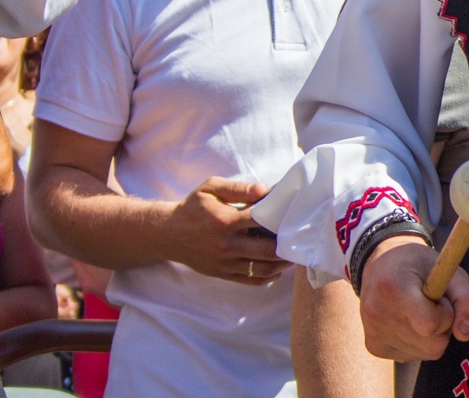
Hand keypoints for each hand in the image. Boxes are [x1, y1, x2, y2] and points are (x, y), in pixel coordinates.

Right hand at [165, 178, 288, 283]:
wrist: (166, 233)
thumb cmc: (192, 207)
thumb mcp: (211, 188)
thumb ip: (238, 188)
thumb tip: (264, 189)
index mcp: (225, 221)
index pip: (262, 221)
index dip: (280, 218)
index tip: (294, 214)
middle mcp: (226, 245)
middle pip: (267, 250)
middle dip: (287, 246)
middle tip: (301, 238)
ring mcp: (224, 263)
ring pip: (262, 269)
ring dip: (282, 263)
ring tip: (294, 253)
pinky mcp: (222, 274)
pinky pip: (250, 280)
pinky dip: (268, 277)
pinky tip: (278, 268)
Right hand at [359, 235, 468, 361]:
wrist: (381, 265)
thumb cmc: (419, 265)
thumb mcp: (448, 268)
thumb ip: (467, 298)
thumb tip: (465, 334)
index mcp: (393, 288)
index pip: (430, 324)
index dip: (446, 314)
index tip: (442, 298)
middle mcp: (377, 314)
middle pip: (433, 344)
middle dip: (443, 326)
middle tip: (432, 304)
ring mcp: (373, 334)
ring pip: (426, 353)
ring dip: (432, 335)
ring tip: (420, 310)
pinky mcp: (374, 347)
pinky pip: (412, 356)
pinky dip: (419, 342)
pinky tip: (409, 321)